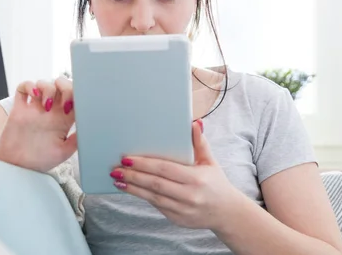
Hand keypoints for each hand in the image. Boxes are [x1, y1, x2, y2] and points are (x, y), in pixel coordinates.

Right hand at [0, 76, 76, 171]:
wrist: (16, 167)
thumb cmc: (39, 161)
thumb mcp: (62, 153)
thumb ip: (75, 141)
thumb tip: (88, 128)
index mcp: (63, 120)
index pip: (74, 98)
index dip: (78, 96)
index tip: (76, 106)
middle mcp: (50, 111)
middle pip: (61, 86)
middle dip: (65, 87)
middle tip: (64, 103)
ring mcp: (35, 108)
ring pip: (43, 83)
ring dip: (47, 87)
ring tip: (46, 104)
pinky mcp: (20, 108)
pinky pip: (23, 88)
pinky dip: (29, 86)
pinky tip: (34, 95)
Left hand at [110, 120, 242, 230]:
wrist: (227, 213)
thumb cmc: (216, 183)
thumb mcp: (210, 161)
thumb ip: (200, 143)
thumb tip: (195, 123)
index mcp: (196, 178)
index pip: (165, 169)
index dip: (144, 164)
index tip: (127, 158)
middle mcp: (189, 195)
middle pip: (155, 184)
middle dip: (133, 175)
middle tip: (115, 168)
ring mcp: (182, 209)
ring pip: (152, 197)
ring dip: (132, 188)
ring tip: (117, 179)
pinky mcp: (177, 219)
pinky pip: (156, 205)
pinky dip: (141, 196)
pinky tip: (130, 188)